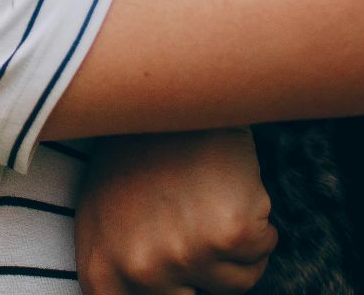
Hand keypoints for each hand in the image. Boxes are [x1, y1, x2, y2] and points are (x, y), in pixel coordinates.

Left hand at [74, 128, 277, 294]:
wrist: (170, 88)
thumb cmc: (137, 150)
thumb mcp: (101, 213)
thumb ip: (116, 266)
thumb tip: (144, 292)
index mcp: (102, 271)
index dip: (177, 292)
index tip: (187, 278)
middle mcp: (140, 271)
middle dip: (204, 271)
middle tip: (198, 225)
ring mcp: (184, 254)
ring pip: (236, 281)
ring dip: (236, 246)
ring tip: (212, 196)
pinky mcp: (228, 234)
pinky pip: (262, 250)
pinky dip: (260, 223)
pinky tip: (234, 184)